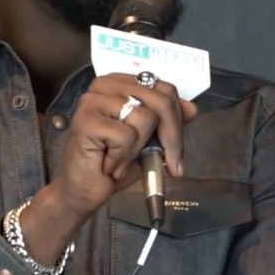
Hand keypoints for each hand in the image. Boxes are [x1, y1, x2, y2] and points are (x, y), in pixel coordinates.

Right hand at [55, 72, 196, 217]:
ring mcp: (92, 100)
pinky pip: (126, 135)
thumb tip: (191, 108)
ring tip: (120, 159)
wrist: (83, 191)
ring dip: (138, 150)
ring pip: (146, 117)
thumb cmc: (111, 164)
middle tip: (169, 164)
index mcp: (119, 83)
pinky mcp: (85, 119)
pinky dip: (122, 158)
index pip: (164, 89)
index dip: (178, 120)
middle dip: (171, 138)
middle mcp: (104, 85)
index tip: (177, 149)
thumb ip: (165, 122)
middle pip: (160, 100)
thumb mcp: (147, 140)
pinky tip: (107, 164)